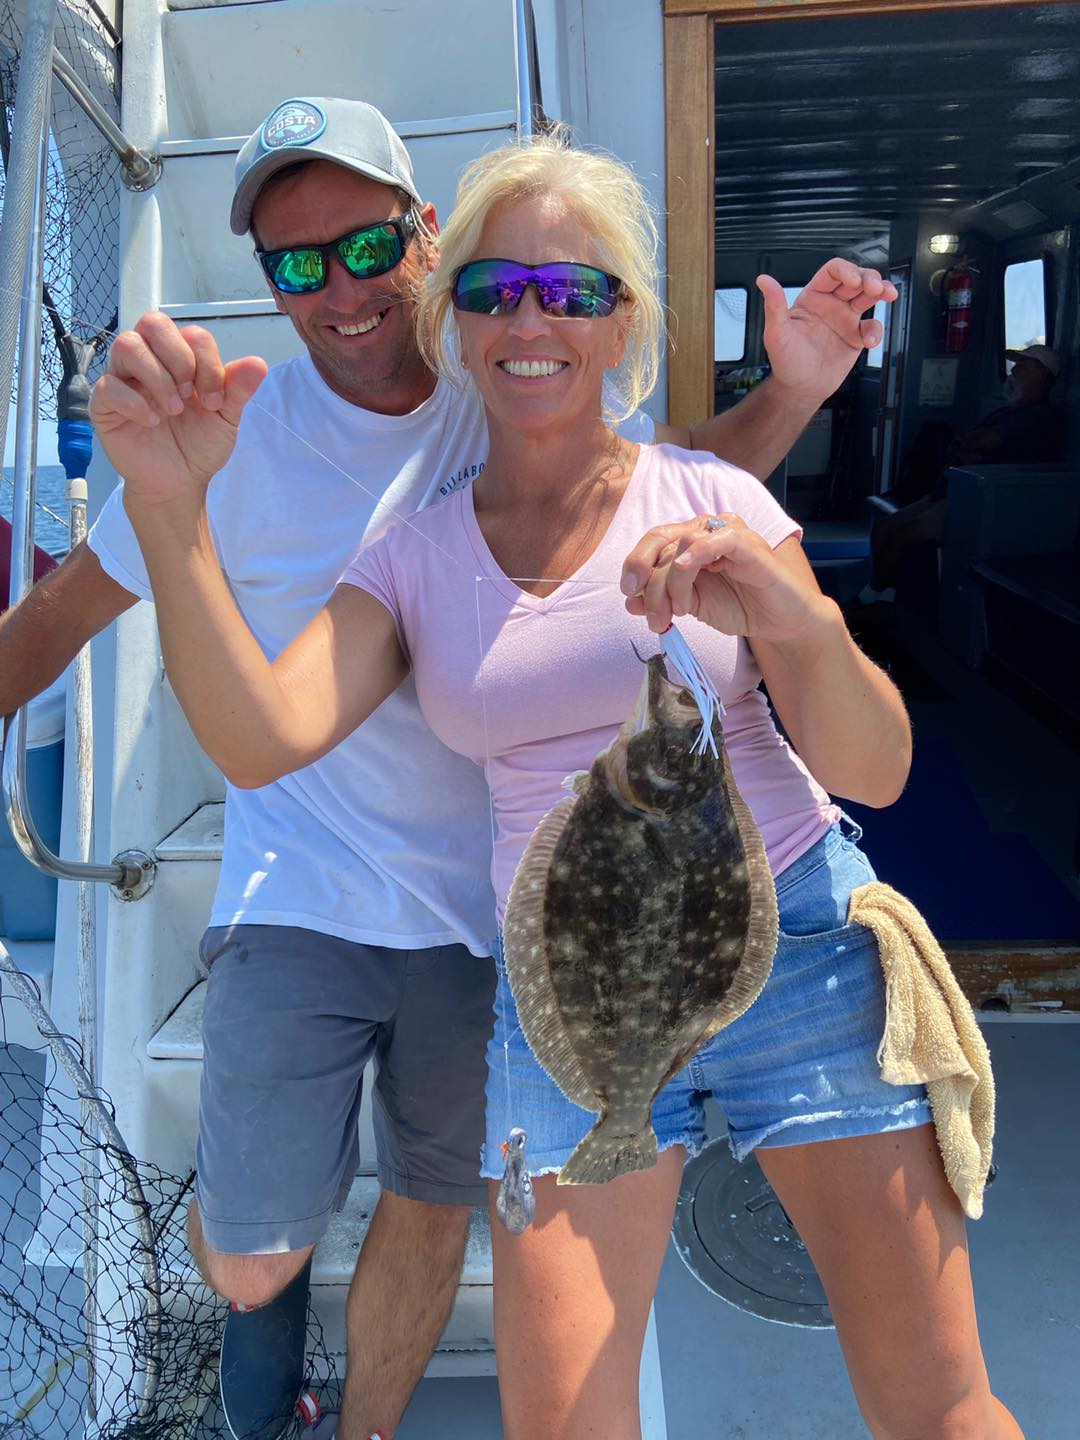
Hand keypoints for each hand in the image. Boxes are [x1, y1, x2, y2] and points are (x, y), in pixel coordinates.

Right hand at [90, 312, 266, 508]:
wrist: (181, 481)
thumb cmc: (198, 444)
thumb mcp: (226, 418)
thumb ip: (238, 390)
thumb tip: (258, 364)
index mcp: (180, 359)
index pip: (191, 334)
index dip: (207, 363)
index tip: (214, 400)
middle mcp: (150, 362)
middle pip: (153, 323)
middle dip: (179, 358)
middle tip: (189, 394)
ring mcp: (124, 380)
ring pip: (126, 345)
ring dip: (157, 376)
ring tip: (173, 409)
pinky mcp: (105, 404)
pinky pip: (108, 386)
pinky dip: (134, 403)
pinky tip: (152, 421)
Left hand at [621, 515, 831, 642]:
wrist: (780, 621)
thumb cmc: (740, 606)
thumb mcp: (691, 605)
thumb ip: (662, 599)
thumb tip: (630, 602)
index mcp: (690, 541)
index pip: (654, 542)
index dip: (635, 565)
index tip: (629, 595)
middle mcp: (707, 530)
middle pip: (662, 541)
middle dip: (648, 578)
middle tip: (648, 610)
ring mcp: (729, 534)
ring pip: (684, 544)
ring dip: (672, 582)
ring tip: (679, 612)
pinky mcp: (750, 544)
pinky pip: (720, 538)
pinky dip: (697, 553)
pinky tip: (685, 572)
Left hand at [757, 259, 896, 407]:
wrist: (799, 389)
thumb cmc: (785, 362)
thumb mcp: (776, 334)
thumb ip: (773, 306)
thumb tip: (764, 281)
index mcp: (813, 297)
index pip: (833, 272)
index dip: (846, 271)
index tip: (853, 280)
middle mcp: (831, 304)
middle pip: (857, 278)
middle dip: (869, 278)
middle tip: (875, 288)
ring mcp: (845, 319)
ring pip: (869, 296)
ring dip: (882, 290)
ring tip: (888, 295)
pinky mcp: (856, 337)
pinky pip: (873, 326)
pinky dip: (876, 330)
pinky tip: (869, 340)